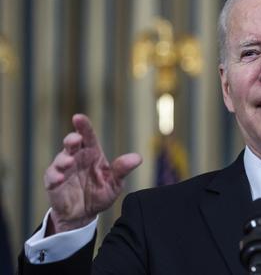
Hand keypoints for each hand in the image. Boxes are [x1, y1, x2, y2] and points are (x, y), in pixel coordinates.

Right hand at [44, 114, 141, 234]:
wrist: (84, 215)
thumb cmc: (100, 194)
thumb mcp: (115, 183)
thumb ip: (122, 170)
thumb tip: (138, 158)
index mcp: (92, 154)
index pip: (87, 136)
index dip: (83, 126)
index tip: (78, 117)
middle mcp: (76, 158)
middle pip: (71, 144)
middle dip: (71, 139)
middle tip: (75, 139)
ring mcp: (63, 170)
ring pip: (60, 159)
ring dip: (63, 159)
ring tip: (69, 162)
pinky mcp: (53, 183)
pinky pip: (51, 177)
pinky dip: (55, 176)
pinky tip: (60, 178)